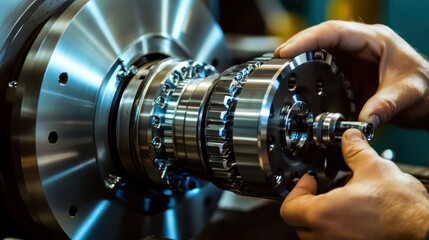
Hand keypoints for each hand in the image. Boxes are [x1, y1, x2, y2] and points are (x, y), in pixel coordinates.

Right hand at [274, 20, 428, 129]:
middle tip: (276, 64)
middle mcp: (358, 46)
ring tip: (280, 74)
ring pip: (317, 55)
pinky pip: (322, 72)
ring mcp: (350, 60)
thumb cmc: (425, 87)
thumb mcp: (407, 94)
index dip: (307, 40)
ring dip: (299, 64)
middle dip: (296, 50)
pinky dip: (308, 79)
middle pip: (319, 41)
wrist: (428, 98)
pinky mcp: (346, 75)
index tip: (286, 51)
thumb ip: (383, 107)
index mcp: (372, 40)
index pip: (333, 33)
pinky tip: (297, 85)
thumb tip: (360, 122)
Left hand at [280, 129, 428, 239]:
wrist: (426, 233)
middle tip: (321, 189)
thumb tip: (349, 137)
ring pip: (315, 234)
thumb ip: (354, 150)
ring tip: (339, 202)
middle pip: (299, 222)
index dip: (297, 190)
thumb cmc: (403, 211)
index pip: (288, 207)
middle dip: (307, 203)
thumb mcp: (375, 169)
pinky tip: (352, 218)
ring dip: (321, 218)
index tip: (310, 180)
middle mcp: (325, 237)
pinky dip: (335, 230)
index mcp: (323, 215)